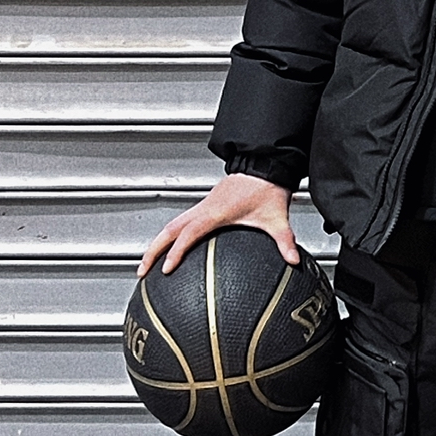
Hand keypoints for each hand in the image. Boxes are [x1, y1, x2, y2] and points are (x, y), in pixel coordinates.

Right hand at [137, 174, 297, 277]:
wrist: (263, 164)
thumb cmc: (266, 187)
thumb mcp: (277, 218)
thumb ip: (285, 241)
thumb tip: (293, 260)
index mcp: (216, 213)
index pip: (188, 234)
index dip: (176, 252)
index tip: (165, 269)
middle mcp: (204, 209)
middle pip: (168, 230)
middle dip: (152, 251)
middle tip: (141, 271)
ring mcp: (202, 206)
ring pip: (170, 225)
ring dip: (157, 243)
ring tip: (147, 264)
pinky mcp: (205, 206)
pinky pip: (180, 221)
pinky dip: (169, 235)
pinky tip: (169, 249)